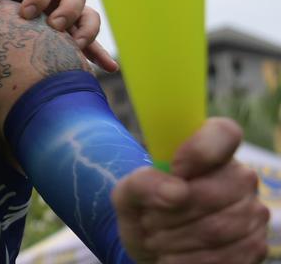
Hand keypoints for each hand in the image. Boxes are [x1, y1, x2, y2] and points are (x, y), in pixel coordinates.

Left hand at [0, 0, 115, 71]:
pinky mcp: (68, 33)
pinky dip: (99, 54)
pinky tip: (108, 66)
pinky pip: (89, 43)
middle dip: (67, 11)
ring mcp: (65, 12)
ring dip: (87, 31)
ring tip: (77, 46)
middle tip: (54, 27)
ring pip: (88, 17)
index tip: (25, 13)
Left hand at [113, 118, 268, 262]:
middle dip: (167, 213)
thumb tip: (176, 191)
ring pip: (215, 230)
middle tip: (147, 221)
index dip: (198, 151)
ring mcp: (253, 212)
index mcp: (212, 150)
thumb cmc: (145, 212)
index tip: (174, 170)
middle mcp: (240, 177)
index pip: (223, 132)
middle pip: (210, 193)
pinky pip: (223, 257)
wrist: (156, 247)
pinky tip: (172, 255)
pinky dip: (187, 260)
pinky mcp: (255, 245)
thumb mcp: (127, 195)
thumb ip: (141, 183)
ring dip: (173, 240)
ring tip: (156, 239)